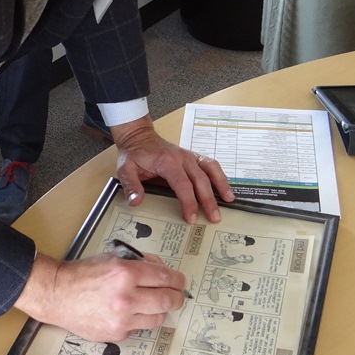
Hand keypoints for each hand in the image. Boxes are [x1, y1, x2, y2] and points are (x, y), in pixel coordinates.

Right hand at [14, 251, 185, 342]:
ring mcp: (122, 319)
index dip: (176, 279)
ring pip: (157, 318)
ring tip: (156, 303)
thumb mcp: (112, 258)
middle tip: (177, 295)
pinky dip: (140, 319)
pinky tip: (132, 312)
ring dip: (160, 310)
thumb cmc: (82, 273)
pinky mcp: (117, 333)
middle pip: (166, 300)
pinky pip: (139, 327)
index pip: (163, 277)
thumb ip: (138, 262)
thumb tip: (160, 269)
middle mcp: (125, 297)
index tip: (180, 281)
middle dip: (177, 297)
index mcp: (125, 273)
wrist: (58, 294)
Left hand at [110, 115, 233, 223]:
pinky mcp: (193, 157)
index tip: (191, 218)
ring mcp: (189, 156)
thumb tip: (136, 202)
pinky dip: (220, 176)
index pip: (182, 184)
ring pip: (210, 169)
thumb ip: (131, 185)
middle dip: (208, 200)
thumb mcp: (125, 169)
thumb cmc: (133, 154)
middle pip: (200, 179)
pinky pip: (210, 164)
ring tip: (229, 201)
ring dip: (220, 185)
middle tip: (214, 218)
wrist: (138, 136)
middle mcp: (182, 157)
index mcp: (167, 162)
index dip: (188, 202)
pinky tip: (225, 189)